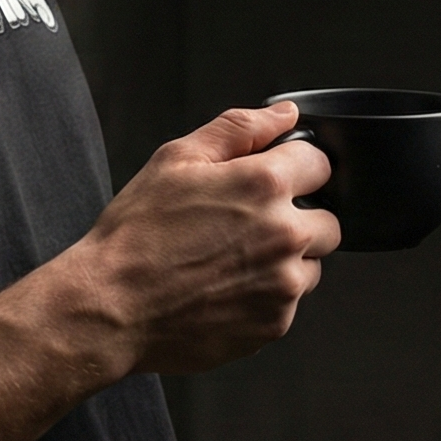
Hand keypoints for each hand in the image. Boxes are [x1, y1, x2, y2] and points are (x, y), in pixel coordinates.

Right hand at [72, 100, 340, 376]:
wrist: (111, 306)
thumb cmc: (135, 235)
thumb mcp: (176, 159)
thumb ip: (238, 129)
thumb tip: (283, 115)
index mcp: (265, 185)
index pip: (320, 164)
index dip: (296, 168)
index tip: (275, 181)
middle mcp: (285, 235)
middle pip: (329, 221)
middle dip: (298, 218)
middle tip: (248, 226)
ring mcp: (284, 285)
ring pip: (311, 266)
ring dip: (286, 261)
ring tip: (231, 261)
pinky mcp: (275, 324)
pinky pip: (288, 304)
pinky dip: (266, 297)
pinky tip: (223, 289)